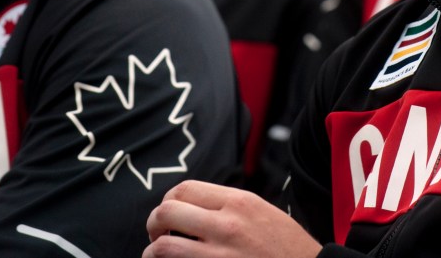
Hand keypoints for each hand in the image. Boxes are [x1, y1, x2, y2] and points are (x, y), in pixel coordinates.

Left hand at [143, 180, 321, 257]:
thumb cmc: (288, 248)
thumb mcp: (262, 212)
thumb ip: (229, 206)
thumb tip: (194, 206)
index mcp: (239, 202)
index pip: (184, 188)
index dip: (168, 200)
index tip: (169, 214)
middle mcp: (226, 225)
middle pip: (167, 212)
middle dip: (154, 224)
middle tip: (157, 235)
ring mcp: (219, 255)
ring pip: (163, 247)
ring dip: (152, 252)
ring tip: (157, 255)